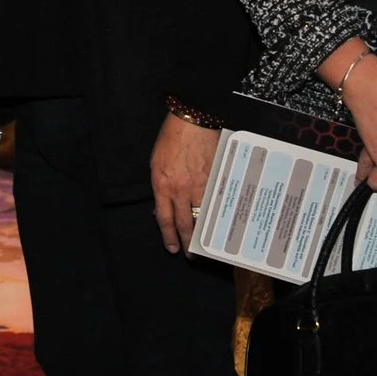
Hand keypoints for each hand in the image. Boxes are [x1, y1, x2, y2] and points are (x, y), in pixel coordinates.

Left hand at [151, 113, 220, 252]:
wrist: (192, 121)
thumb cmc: (171, 139)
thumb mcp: (156, 164)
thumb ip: (160, 187)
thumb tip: (161, 207)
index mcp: (163, 185)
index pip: (165, 219)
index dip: (168, 236)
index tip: (172, 248)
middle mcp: (181, 189)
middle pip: (185, 223)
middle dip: (187, 241)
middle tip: (191, 255)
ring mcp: (200, 185)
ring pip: (203, 215)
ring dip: (204, 231)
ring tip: (206, 244)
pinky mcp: (215, 179)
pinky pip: (216, 202)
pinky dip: (217, 214)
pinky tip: (219, 223)